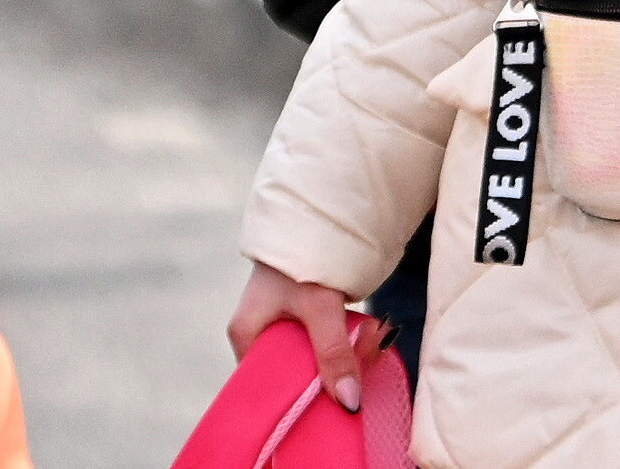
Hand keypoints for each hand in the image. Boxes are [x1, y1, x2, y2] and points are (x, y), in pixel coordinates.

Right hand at [228, 261, 382, 410]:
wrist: (315, 215)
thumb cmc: (304, 260)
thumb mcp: (319, 307)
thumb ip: (333, 353)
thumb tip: (348, 403)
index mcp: (246, 335)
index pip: (263, 386)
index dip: (296, 398)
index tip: (332, 398)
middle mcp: (259, 334)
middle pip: (295, 373)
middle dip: (334, 370)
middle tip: (366, 351)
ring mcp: (282, 327)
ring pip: (316, 358)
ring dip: (348, 352)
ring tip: (372, 334)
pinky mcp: (304, 319)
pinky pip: (327, 342)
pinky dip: (349, 340)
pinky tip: (370, 331)